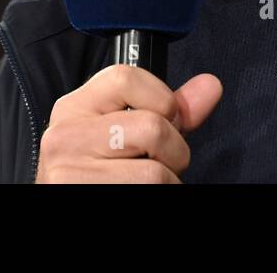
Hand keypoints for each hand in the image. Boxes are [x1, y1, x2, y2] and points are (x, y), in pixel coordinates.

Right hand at [36, 64, 222, 182]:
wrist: (68, 199)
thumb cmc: (100, 172)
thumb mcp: (126, 132)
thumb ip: (169, 109)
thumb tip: (211, 85)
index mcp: (74, 108)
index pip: (125, 77)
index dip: (162, 100)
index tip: (165, 121)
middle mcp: (66, 137)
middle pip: (152, 127)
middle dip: (174, 151)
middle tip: (161, 164)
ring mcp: (70, 173)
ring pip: (155, 172)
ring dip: (167, 182)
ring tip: (147, 182)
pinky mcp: (79, 196)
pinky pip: (148, 193)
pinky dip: (161, 196)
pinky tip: (138, 193)